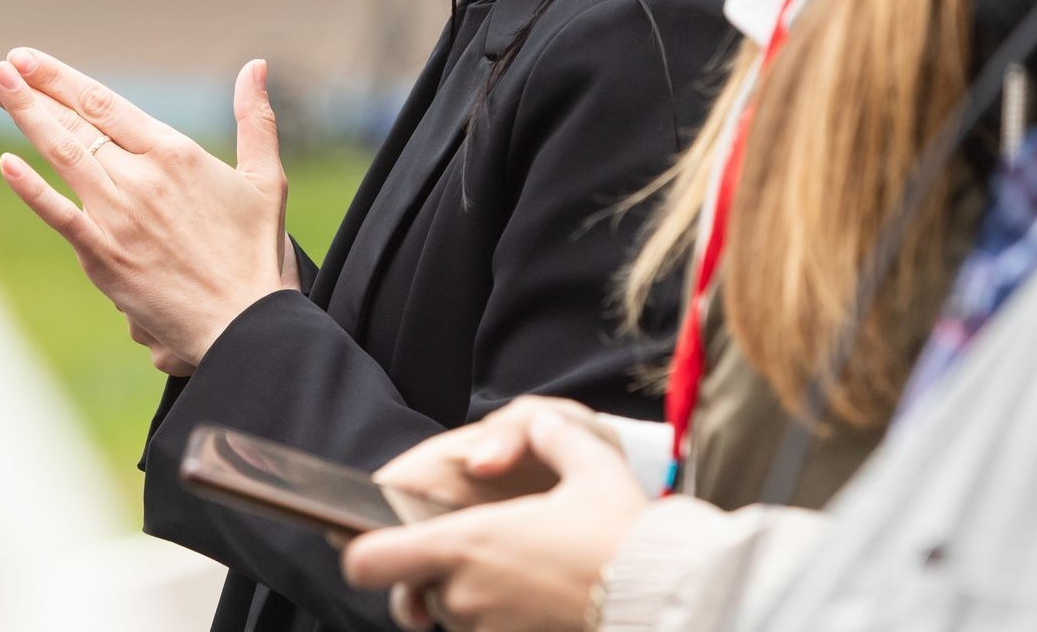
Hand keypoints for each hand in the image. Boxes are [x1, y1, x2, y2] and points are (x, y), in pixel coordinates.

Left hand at [0, 47, 295, 370]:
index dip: (60, 77)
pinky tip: (5, 163)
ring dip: (22, 117)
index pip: (104, 103)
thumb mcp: (266, 178)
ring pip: (62, 155)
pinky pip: (59, 216)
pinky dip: (30, 189)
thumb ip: (255, 119)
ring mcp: (118, 217)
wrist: (248, 326)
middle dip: (28, 90)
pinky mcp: (104, 257)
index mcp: (176, 153)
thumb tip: (257, 65)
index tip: (26, 58)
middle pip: (75, 122)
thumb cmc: (258, 256)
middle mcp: (142, 177)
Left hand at [345, 411, 647, 631]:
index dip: (365, 552)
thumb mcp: (593, 466)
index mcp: (467, 544)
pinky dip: (506, 622)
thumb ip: (553, 434)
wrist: (672, 604)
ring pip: (456, 619)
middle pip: (419, 592)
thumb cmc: (626, 536)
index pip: (368, 561)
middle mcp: (466, 597)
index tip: (382, 543)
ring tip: (529, 579)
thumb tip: (538, 425)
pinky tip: (543, 605)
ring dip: (476, 602)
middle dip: (441, 578)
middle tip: (492, 559)